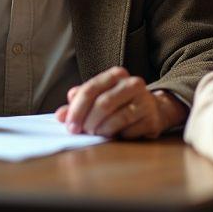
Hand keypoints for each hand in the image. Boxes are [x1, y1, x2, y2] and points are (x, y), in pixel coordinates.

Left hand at [54, 66, 186, 138]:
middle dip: (88, 121)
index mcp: (116, 75)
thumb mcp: (97, 98)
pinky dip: (118, 137)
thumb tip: (60, 115)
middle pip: (103, 104)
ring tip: (96, 133)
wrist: (152, 110)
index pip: (91, 89)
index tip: (69, 126)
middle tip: (81, 132)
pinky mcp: (152, 119)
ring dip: (101, 130)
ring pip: (117, 119)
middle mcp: (133, 84)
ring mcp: (145, 101)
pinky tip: (115, 136)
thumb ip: (77, 105)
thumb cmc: (118, 103)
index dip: (77, 109)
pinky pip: (129, 132)